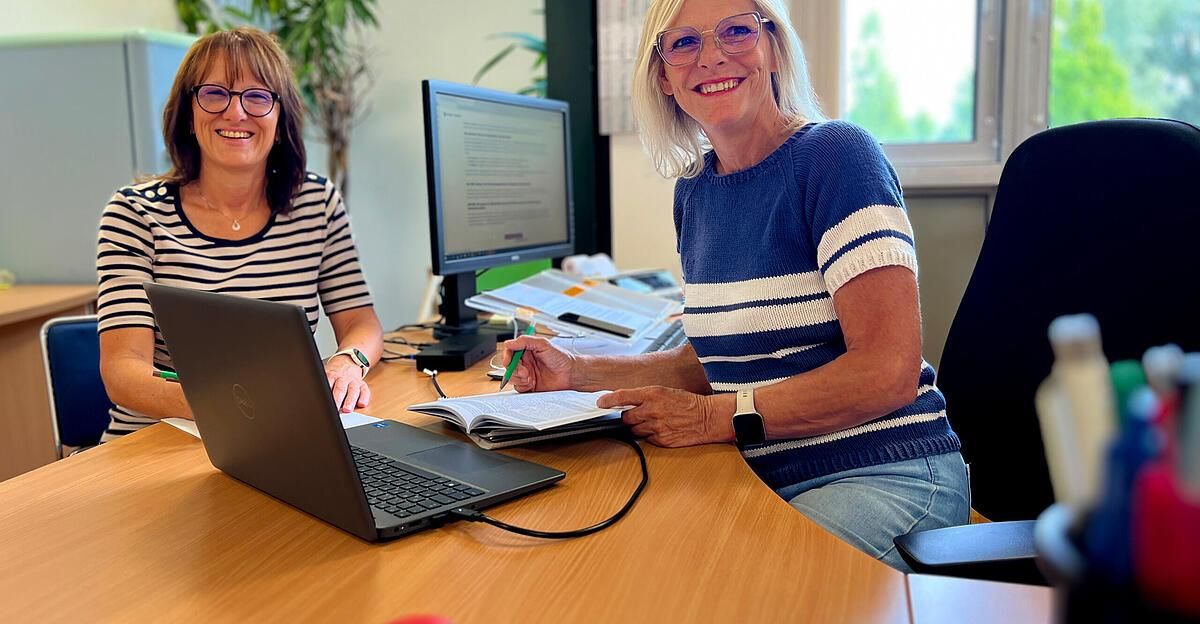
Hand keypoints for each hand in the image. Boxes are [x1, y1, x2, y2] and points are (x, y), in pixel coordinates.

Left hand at [326, 354, 370, 413]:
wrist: (348, 362)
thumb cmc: (334, 374)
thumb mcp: (325, 375)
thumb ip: (322, 385)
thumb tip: (311, 398)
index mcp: (332, 375)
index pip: (328, 384)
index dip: (326, 394)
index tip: (323, 403)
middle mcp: (343, 378)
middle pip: (340, 389)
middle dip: (337, 399)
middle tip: (335, 409)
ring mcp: (354, 381)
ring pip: (353, 391)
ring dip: (350, 400)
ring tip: (347, 409)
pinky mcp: (362, 385)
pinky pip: (365, 391)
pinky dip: (364, 398)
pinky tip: (362, 404)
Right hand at [500, 335, 578, 391]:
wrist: (570, 374)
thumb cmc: (561, 358)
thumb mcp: (543, 344)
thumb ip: (525, 341)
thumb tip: (509, 342)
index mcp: (527, 350)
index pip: (510, 351)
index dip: (507, 356)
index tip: (509, 361)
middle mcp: (525, 362)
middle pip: (508, 365)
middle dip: (514, 369)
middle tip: (525, 371)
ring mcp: (527, 374)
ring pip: (511, 377)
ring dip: (518, 378)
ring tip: (529, 377)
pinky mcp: (529, 385)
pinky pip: (518, 387)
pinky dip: (522, 386)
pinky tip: (531, 383)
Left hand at [598, 387, 734, 446]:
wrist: (707, 417)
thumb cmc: (689, 402)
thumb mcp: (666, 391)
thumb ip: (646, 396)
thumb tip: (627, 402)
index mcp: (653, 394)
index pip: (623, 396)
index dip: (608, 400)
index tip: (600, 403)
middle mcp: (652, 410)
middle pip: (626, 417)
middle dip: (629, 417)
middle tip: (639, 415)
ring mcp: (656, 427)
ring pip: (635, 430)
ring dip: (640, 427)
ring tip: (654, 422)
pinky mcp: (661, 440)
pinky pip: (647, 440)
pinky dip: (651, 436)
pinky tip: (662, 430)